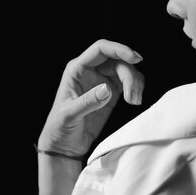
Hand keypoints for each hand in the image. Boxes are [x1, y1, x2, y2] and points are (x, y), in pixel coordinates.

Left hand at [38, 39, 144, 156]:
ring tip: (135, 101)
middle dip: (130, 75)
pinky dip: (135, 87)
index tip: (136, 59)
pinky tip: (134, 100)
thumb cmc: (60, 128)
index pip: (101, 49)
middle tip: (133, 96)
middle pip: (117, 60)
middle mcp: (90, 70)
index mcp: (76, 69)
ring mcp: (101, 80)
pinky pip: (128, 80)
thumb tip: (107, 88)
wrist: (65, 145)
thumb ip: (88, 102)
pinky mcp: (111, 91)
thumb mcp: (70, 115)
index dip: (119, 49)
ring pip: (125, 69)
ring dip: (135, 82)